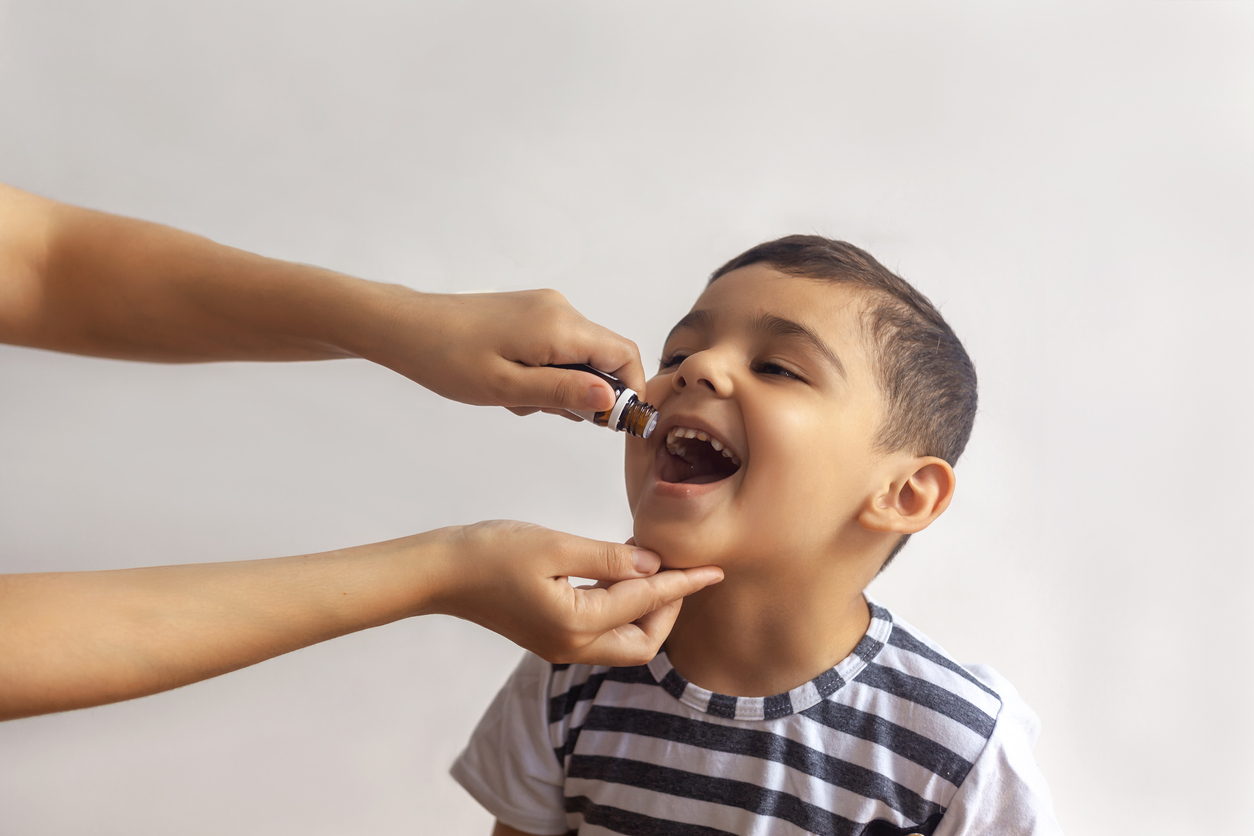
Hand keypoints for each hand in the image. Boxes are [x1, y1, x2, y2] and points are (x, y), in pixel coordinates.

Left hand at [357, 288, 645, 414]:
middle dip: (587, 392)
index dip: (629, 392)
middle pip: (604, 356)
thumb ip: (563, 392)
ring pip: (579, 354)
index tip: (612, 424)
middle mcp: (560, 309)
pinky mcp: (530, 312)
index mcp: (559, 326)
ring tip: (517, 397)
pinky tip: (511, 383)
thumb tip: (611, 398)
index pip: (624, 356)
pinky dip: (545, 371)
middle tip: (544, 411)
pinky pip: (557, 346)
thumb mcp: (507, 388)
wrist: (405, 328)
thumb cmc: (448, 358)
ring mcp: (545, 308)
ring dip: (561, 384)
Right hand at [433, 521, 721, 665]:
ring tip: (652, 562)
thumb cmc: (491, 553)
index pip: (646, 604)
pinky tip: (621, 571)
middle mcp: (573, 645)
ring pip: (624, 640)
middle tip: (679, 566)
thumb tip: (651, 562)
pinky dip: (622, 606)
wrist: (442, 573)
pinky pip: (603, 631)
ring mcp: (561, 646)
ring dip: (645, 607)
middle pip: (643, 642)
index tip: (713, 570)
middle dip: (669, 608)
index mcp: (577, 624)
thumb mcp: (556, 545)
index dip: (683, 585)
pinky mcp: (552, 636)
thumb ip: (609, 557)